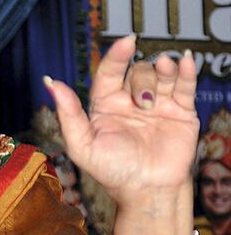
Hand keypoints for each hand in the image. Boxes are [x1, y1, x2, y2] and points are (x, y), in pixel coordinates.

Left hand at [43, 36, 198, 208]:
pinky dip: (185, 71)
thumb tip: (50, 82)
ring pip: (160, 75)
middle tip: (143, 102)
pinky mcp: (181, 112)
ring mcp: (157, 105)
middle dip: (141, 78)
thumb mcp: (82, 144)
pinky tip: (184, 61)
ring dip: (162, 71)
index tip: (126, 42)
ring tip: (164, 72)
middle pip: (137, 72)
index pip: (110, 73)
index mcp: (106, 106)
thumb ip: (67, 113)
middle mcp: (131, 102)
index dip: (117, 56)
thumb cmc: (113, 172)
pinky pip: (184, 85)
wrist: (148, 191)